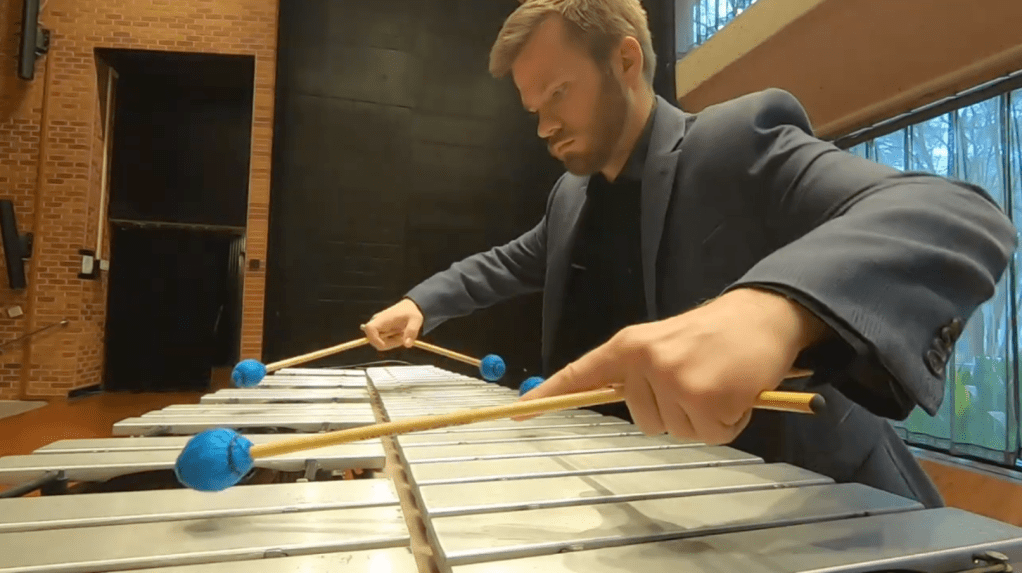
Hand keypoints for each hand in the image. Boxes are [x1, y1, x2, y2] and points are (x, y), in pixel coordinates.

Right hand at [361, 298, 423, 350]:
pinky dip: (391, 341)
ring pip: (379, 343)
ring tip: (401, 334)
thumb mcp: (416, 320)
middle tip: (402, 338)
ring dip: (391, 343)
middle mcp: (377, 322)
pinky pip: (382, 341)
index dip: (374, 340)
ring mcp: (377, 327)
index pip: (369, 329)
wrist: (409, 308)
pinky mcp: (380, 330)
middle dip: (389, 344)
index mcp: (383, 318)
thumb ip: (411, 332)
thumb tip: (407, 344)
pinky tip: (398, 335)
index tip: (387, 344)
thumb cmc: (411, 312)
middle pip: (374, 340)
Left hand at [516, 288, 829, 444]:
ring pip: (678, 432)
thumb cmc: (715, 335)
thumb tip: (624, 402)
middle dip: (676, 411)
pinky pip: (711, 435)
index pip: (583, 372)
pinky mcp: (705, 398)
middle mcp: (645, 361)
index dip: (551, 395)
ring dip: (704, 418)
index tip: (519, 413)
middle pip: (644, 420)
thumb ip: (640, 372)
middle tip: (702, 379)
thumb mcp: (665, 345)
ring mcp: (674, 380)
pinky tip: (737, 392)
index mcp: (630, 345)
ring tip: (721, 383)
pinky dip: (728, 423)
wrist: (765, 315)